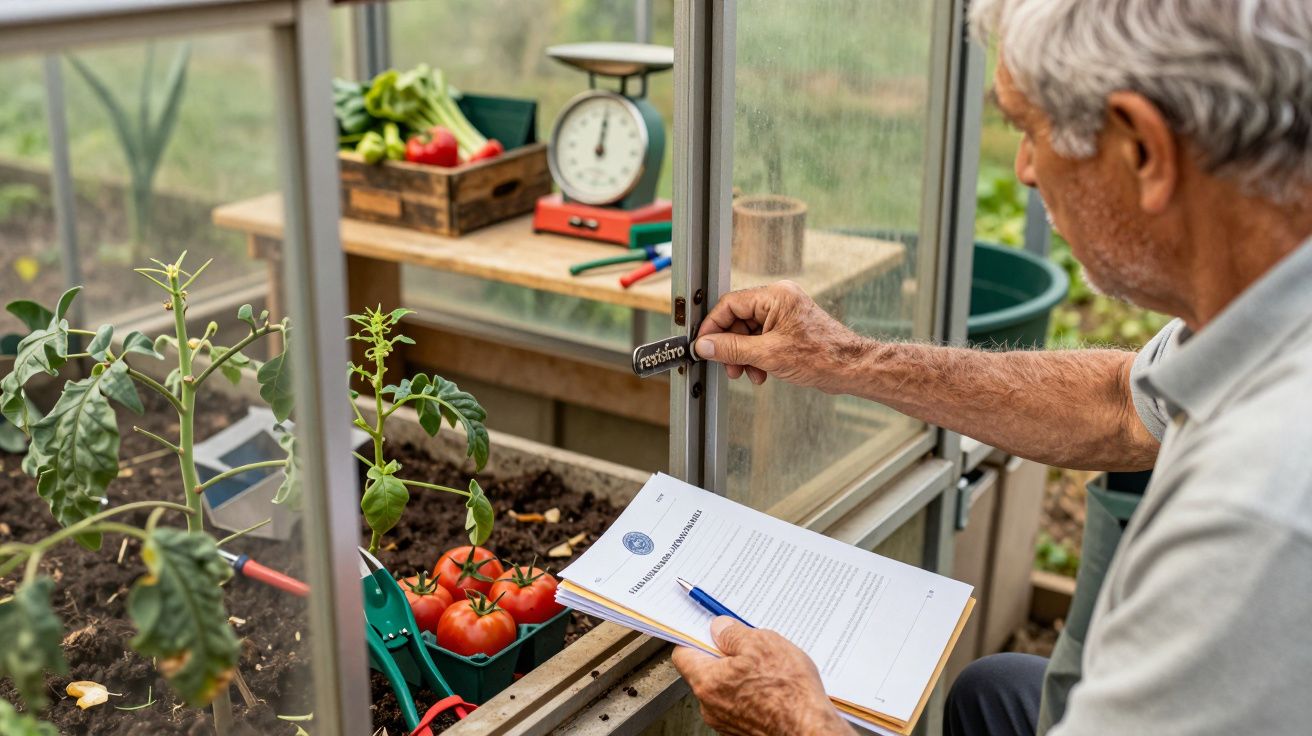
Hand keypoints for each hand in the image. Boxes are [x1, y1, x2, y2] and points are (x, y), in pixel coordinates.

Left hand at [671, 617, 853, 735]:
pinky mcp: (742, 730)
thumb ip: (733, 633)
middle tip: (747, 646)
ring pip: (724, 688)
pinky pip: (739, 704)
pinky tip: (772, 687)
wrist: (809, 729)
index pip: (683, 655)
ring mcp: (726, 721)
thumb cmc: (789, 692)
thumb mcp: (762, 644)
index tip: (710, 630)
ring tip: (767, 668)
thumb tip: (720, 628)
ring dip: (740, 675)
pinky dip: (750, 693)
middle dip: (723, 656)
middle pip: (705, 671)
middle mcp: (710, 706)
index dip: (696, 638)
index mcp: (707, 682)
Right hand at [694, 281, 866, 391]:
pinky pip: (761, 340)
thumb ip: (732, 349)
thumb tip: (705, 346)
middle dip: (731, 346)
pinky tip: (761, 373)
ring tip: (748, 374)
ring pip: (748, 333)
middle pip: (737, 320)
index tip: (703, 346)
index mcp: (775, 296)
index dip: (713, 327)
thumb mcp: (768, 355)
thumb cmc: (822, 356)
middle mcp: (779, 300)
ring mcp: (784, 315)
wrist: (851, 369)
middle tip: (728, 366)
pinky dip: (756, 357)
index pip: (730, 304)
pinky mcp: (788, 330)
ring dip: (743, 356)